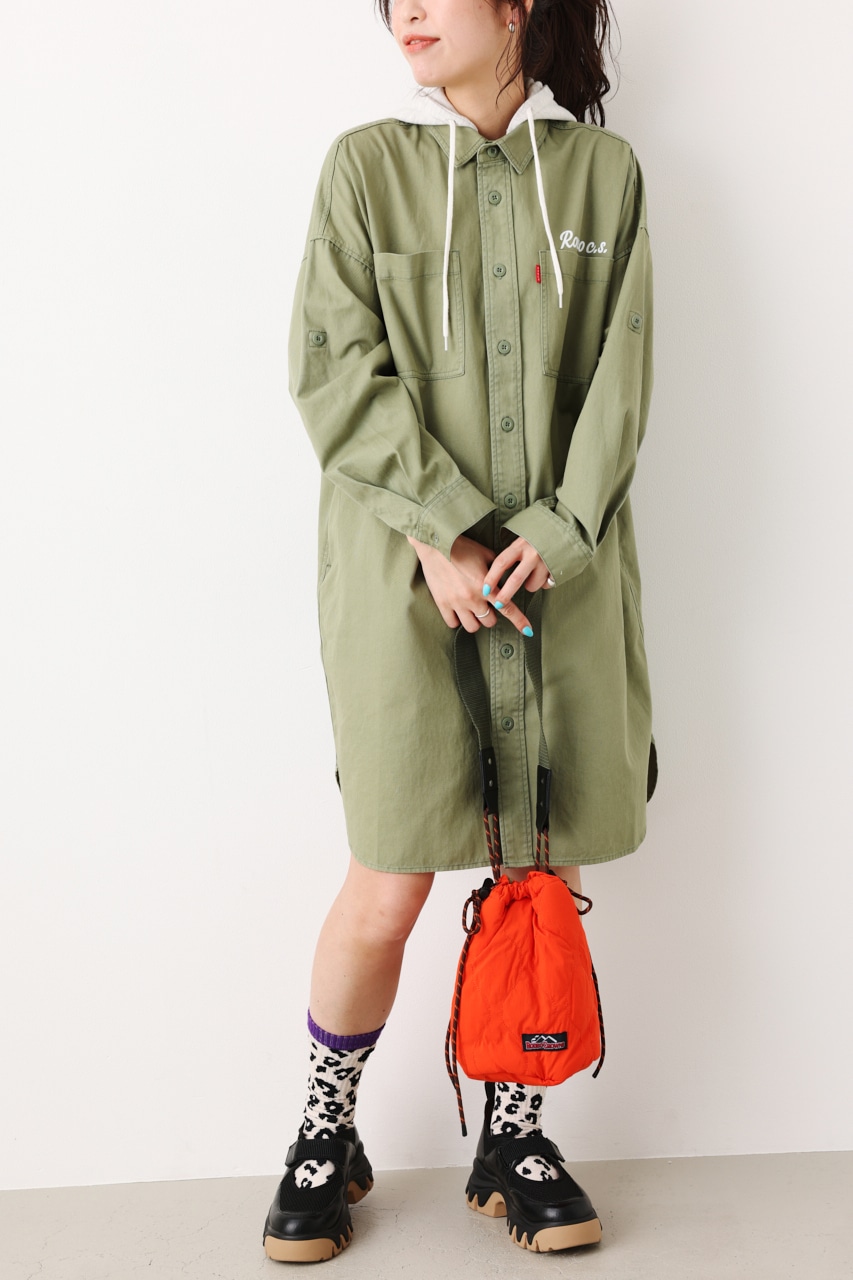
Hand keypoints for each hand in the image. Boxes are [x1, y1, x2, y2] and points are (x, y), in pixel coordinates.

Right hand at [408, 534, 534, 634]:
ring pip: (472, 627)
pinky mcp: (442, 604)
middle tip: (485, 604)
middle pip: (489, 621)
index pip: (507, 608)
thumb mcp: (486, 555)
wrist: (436, 543)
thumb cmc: (462, 547)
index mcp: (486, 585)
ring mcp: (456, 602)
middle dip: (490, 615)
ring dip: (475, 620)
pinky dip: (457, 620)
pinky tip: (458, 610)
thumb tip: (506, 579)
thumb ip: (497, 570)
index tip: (528, 631)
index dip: (519, 621)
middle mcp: (472, 597)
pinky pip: (453, 624)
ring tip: (471, 610)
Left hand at [481, 537, 552, 631]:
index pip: (501, 563)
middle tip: (498, 604)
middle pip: (516, 579)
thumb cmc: (537, 539)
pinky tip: (545, 573)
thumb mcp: (522, 542)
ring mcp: (546, 563)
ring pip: (531, 586)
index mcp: (520, 545)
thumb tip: (496, 576)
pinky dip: (543, 583)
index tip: (485, 589)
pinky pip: (545, 585)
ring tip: (532, 575)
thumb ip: (512, 555)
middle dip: (505, 595)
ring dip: (529, 585)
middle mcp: (533, 554)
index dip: (492, 578)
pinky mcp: (557, 571)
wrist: (561, 532)